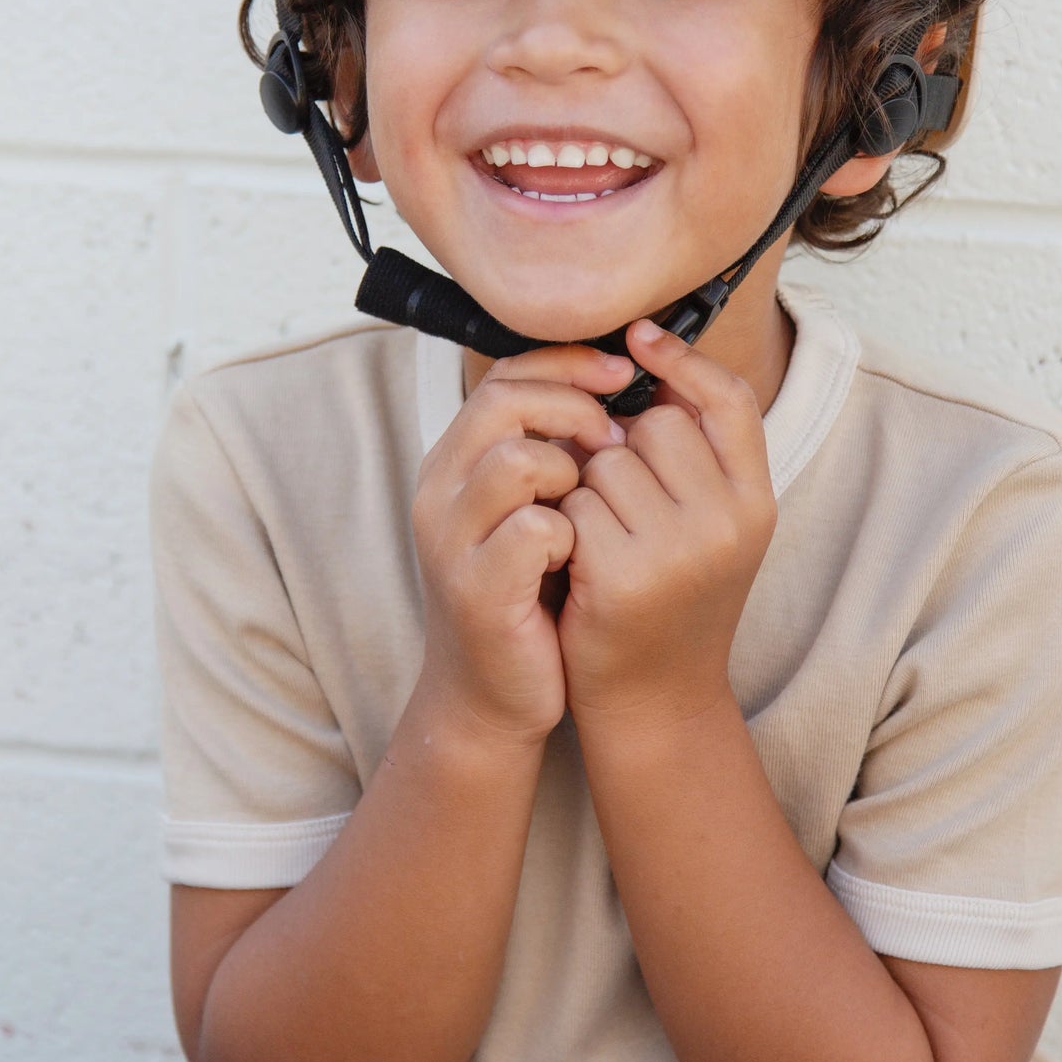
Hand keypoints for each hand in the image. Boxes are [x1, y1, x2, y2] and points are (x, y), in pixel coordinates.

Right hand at [409, 346, 631, 745]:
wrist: (491, 697)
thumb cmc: (527, 597)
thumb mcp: (532, 509)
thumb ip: (552, 451)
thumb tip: (618, 387)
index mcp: (453, 463)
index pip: (502, 375)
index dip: (566, 363)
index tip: (623, 373)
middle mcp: (438, 493)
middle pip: (503, 403)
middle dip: (574, 409)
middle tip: (614, 442)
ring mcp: (451, 543)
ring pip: (517, 460)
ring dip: (570, 475)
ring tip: (588, 510)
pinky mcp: (477, 591)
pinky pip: (536, 530)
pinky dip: (572, 537)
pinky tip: (580, 559)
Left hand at [558, 320, 777, 736]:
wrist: (655, 701)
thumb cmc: (674, 599)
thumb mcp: (713, 525)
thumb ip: (699, 454)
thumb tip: (653, 354)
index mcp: (758, 503)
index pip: (728, 399)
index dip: (683, 361)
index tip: (639, 336)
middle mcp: (728, 524)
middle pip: (657, 424)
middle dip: (624, 447)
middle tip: (623, 505)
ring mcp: (678, 551)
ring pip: (607, 459)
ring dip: (589, 486)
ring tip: (604, 537)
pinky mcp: (622, 575)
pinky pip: (575, 502)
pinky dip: (566, 522)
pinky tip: (579, 561)